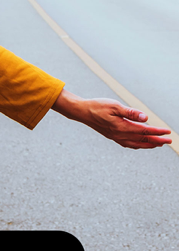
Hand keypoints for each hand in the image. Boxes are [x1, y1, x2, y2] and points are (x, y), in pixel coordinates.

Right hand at [52, 89, 171, 149]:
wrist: (82, 112)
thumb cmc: (97, 106)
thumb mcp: (114, 105)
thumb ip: (130, 112)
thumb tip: (145, 118)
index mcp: (122, 127)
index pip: (144, 131)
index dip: (157, 132)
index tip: (167, 132)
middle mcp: (120, 135)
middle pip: (143, 140)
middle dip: (157, 141)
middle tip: (168, 141)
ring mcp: (116, 138)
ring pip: (137, 145)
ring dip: (149, 145)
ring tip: (159, 143)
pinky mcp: (113, 137)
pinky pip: (129, 144)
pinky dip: (139, 145)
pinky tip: (141, 143)